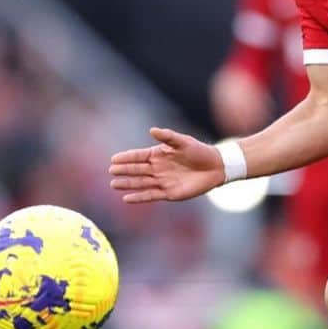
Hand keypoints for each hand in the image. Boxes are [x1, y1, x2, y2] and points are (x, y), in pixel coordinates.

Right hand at [109, 127, 224, 202]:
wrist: (215, 167)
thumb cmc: (199, 151)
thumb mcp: (183, 142)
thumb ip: (167, 137)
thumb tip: (152, 130)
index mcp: (159, 154)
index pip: (138, 156)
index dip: (126, 157)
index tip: (113, 159)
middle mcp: (158, 168)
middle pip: (137, 170)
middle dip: (124, 170)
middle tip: (111, 171)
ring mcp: (162, 181)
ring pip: (141, 183)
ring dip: (128, 184)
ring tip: (114, 184)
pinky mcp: (169, 193)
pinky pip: (151, 195)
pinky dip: (139, 197)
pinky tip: (127, 198)